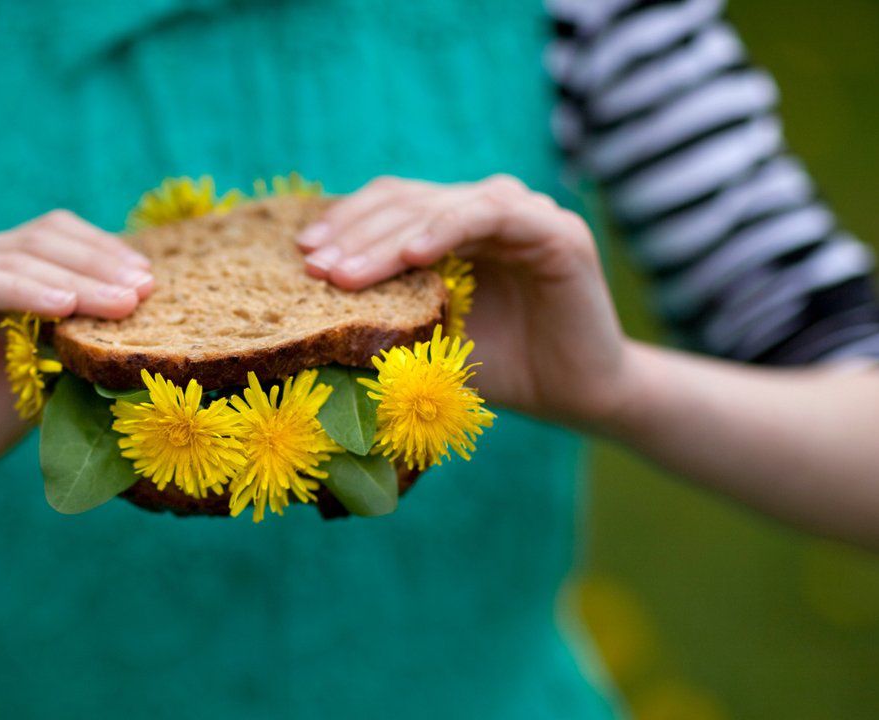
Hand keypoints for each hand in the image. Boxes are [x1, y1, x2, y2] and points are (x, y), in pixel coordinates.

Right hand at [0, 210, 151, 517]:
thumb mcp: (41, 374)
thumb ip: (75, 340)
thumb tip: (143, 320)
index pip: (56, 237)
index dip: (106, 251)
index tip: (153, 281)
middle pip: (43, 239)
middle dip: (101, 264)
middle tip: (146, 292)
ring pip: (17, 256)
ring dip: (76, 279)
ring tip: (121, 302)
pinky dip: (24, 291)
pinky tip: (62, 308)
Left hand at [298, 175, 633, 427]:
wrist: (576, 395)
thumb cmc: (498, 366)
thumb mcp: (427, 335)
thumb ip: (386, 311)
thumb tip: (309, 312)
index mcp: (452, 224)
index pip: (389, 205)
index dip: (344, 222)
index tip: (302, 254)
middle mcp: (485, 207)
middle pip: (405, 202)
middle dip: (354, 234)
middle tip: (314, 266)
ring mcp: (523, 213)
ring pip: (440, 207)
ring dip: (388, 239)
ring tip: (346, 272)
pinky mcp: (556, 231)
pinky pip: (491, 216)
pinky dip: (446, 229)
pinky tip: (412, 254)